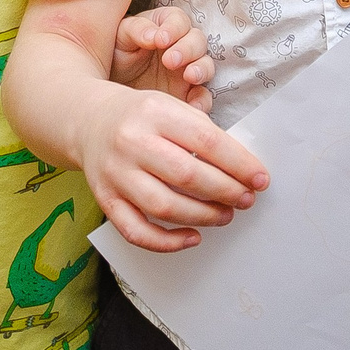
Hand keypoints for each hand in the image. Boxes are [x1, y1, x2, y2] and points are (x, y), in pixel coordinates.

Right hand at [75, 86, 268, 251]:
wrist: (89, 122)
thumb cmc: (141, 117)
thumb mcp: (170, 107)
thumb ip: (202, 133)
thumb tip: (242, 169)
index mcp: (154, 112)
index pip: (206, 141)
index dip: (239, 164)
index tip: (260, 179)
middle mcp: (131, 142)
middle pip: (186, 175)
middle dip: (225, 192)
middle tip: (246, 199)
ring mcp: (115, 173)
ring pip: (164, 206)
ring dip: (203, 217)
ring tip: (226, 215)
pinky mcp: (105, 199)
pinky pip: (136, 231)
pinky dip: (167, 242)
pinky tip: (193, 237)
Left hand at [110, 5, 214, 106]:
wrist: (111, 86)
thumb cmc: (117, 53)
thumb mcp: (121, 37)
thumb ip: (137, 30)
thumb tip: (154, 35)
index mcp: (166, 26)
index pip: (179, 20)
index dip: (174, 28)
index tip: (162, 40)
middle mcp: (182, 46)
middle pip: (198, 41)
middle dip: (187, 49)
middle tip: (170, 61)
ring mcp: (187, 70)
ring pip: (206, 66)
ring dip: (201, 69)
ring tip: (190, 76)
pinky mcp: (188, 94)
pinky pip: (203, 96)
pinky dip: (202, 100)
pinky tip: (193, 104)